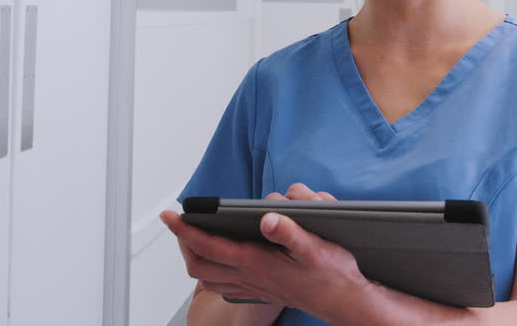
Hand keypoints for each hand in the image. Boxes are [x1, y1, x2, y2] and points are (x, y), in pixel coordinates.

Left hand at [159, 183, 367, 318]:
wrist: (345, 301)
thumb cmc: (333, 274)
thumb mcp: (316, 247)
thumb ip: (290, 231)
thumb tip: (267, 218)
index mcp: (257, 262)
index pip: (209, 245)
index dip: (185, 229)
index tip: (171, 214)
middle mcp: (250, 276)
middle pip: (199, 264)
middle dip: (183, 243)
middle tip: (179, 223)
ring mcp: (253, 285)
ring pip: (208, 277)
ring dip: (195, 257)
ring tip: (193, 237)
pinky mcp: (261, 290)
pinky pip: (224, 285)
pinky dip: (213, 271)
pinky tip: (220, 260)